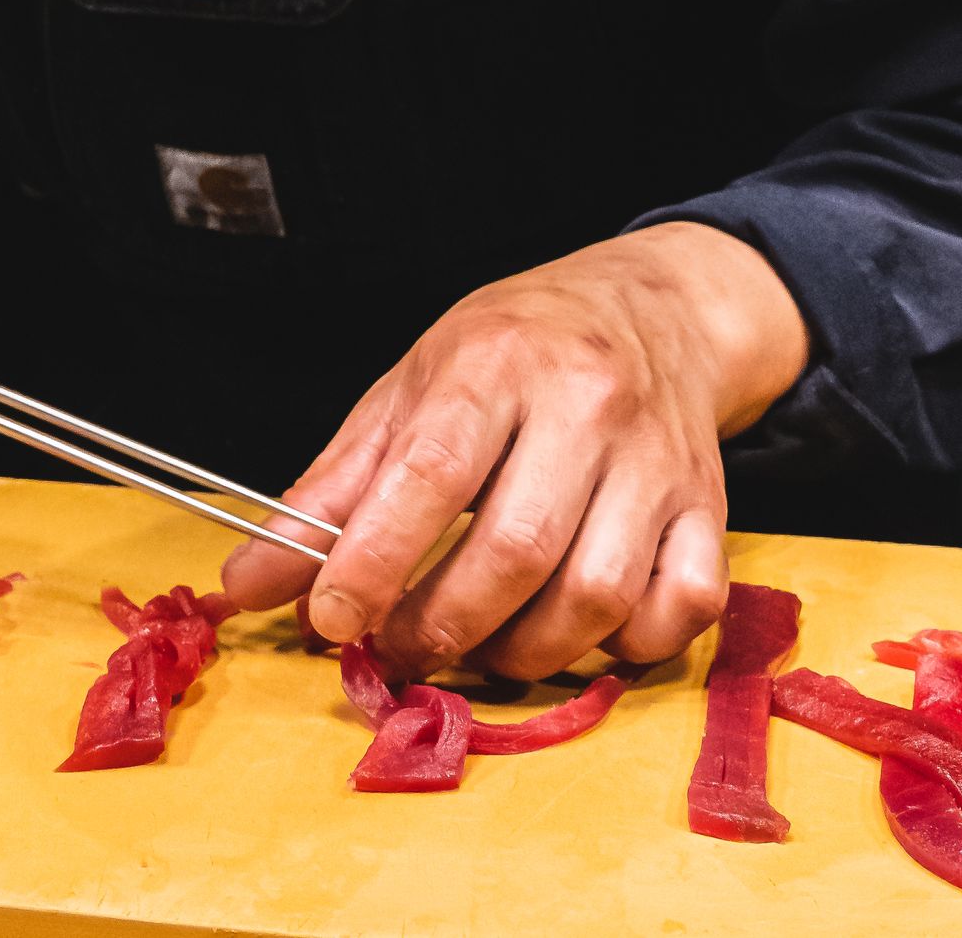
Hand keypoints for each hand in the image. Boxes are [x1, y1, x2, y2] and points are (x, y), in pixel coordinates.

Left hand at [220, 223, 807, 679]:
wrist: (653, 311)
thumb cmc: (516, 350)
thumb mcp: (412, 386)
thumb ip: (334, 488)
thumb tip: (251, 579)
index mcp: (498, 360)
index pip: (434, 470)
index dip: (376, 557)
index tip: (331, 616)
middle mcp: (587, 404)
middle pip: (518, 548)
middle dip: (443, 623)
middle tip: (398, 647)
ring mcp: (658, 460)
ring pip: (597, 594)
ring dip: (523, 651)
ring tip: (475, 645)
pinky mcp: (710, 509)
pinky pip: (679, 608)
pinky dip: (624, 647)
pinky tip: (576, 631)